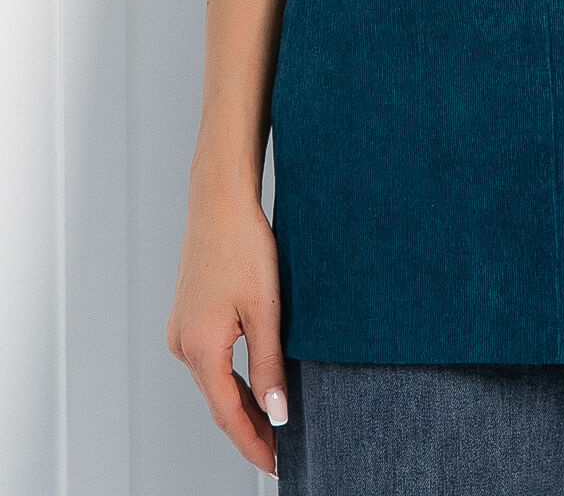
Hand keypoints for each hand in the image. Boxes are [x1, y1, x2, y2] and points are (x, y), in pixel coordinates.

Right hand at [166, 179, 288, 476]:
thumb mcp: (265, 310)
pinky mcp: (187, 316)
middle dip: (247, 428)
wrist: (220, 202)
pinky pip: (209, 360)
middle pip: (218, 402)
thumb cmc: (244, 246)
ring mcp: (182, 329)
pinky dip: (229, 377)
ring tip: (270, 421)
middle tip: (279, 449)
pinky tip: (250, 381)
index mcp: (201, 348)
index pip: (228, 414)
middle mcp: (183, 344)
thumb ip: (269, 366)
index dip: (252, 442)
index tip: (276, 463)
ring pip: (213, 382)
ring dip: (239, 403)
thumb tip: (275, 413)